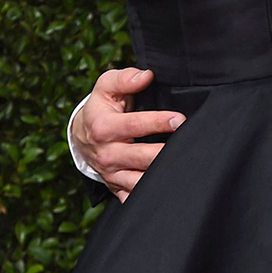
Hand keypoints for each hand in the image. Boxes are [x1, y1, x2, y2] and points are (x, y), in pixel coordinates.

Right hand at [70, 67, 184, 204]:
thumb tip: (146, 76)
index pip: (134, 125)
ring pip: (140, 181)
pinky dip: (151, 196)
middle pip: (141, 157)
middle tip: (189, 143)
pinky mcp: (116, 186)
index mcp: (104, 127)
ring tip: (184, 165)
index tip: (179, 119)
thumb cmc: (101, 107)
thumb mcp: (106, 86)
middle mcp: (107, 153)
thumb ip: (125, 78)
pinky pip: (134, 197)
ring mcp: (112, 173)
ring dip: (162, 176)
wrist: (82, 135)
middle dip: (166, 152)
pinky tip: (171, 186)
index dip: (158, 122)